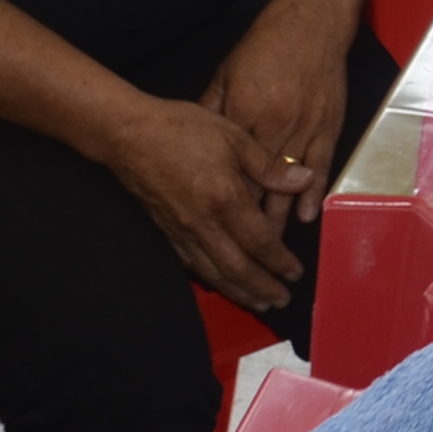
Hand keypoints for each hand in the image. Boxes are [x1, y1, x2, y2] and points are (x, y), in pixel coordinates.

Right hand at [102, 93, 304, 312]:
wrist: (128, 134)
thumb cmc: (181, 129)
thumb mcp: (233, 136)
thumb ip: (270, 165)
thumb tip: (305, 180)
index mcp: (225, 198)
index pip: (260, 241)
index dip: (280, 261)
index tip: (295, 272)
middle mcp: (204, 222)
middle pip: (238, 267)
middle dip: (262, 288)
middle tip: (282, 300)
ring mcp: (183, 231)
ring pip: (215, 272)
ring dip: (239, 291)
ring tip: (259, 302)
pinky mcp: (167, 232)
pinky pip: (193, 265)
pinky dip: (212, 279)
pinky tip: (222, 283)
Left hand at [200, 0, 353, 239]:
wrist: (312, 23)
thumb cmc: (267, 45)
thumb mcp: (226, 73)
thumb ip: (213, 108)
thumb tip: (197, 138)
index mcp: (243, 117)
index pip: (230, 171)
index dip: (223, 206)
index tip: (216, 232)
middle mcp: (272, 129)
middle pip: (257, 188)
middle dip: (250, 228)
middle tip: (245, 259)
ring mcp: (302, 131)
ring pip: (287, 187)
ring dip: (280, 221)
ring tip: (273, 254)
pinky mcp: (327, 128)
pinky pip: (319, 168)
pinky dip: (311, 194)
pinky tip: (306, 218)